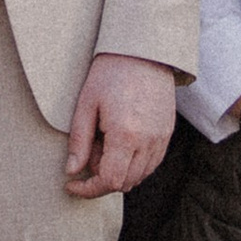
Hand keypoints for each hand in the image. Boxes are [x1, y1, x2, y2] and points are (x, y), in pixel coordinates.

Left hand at [64, 56, 175, 198]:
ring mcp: (161, 138)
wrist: (143, 51)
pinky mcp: (168, 133)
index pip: (109, 181)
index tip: (71, 184)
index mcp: (125, 135)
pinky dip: (135, 164)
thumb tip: (72, 171)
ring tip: (105, 142)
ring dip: (119, 172)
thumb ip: (79, 141)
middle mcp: (148, 141)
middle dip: (101, 178)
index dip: (88, 189)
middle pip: (125, 183)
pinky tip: (121, 143)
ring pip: (140, 176)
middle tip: (89, 151)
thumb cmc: (110, 73)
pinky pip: (152, 163)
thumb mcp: (86, 104)